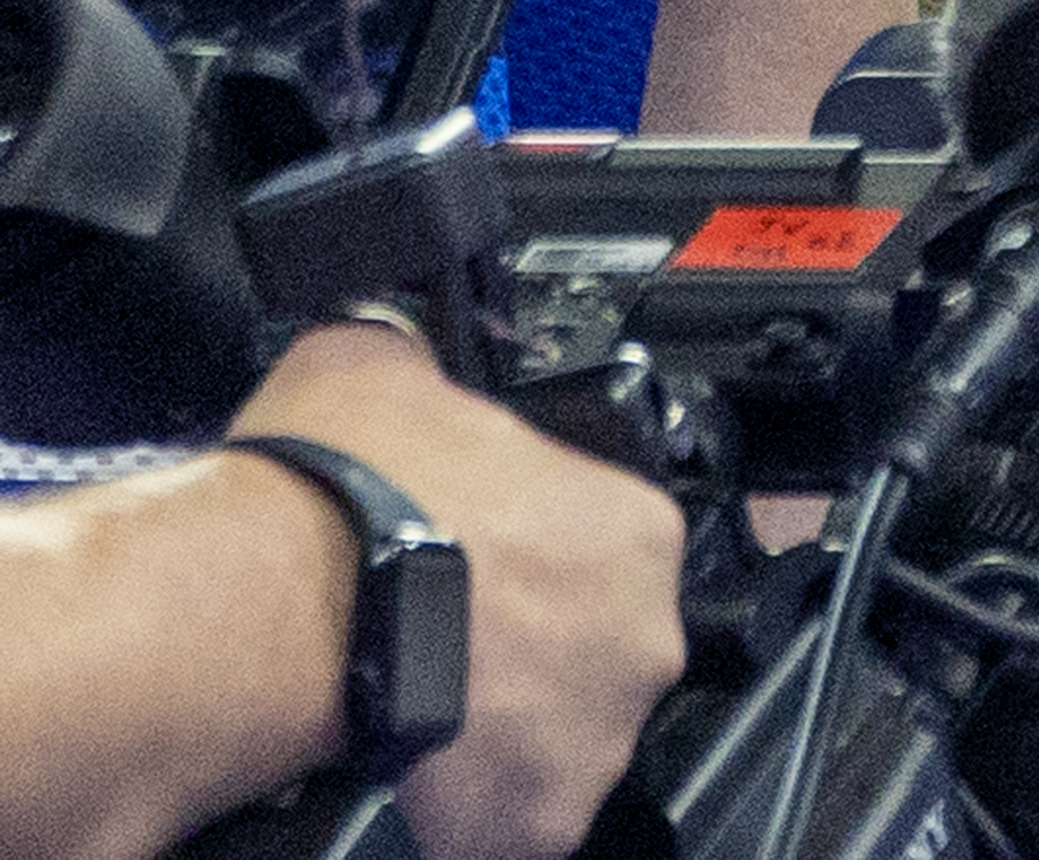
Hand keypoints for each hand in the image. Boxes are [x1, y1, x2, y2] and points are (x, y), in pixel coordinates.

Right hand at [231, 320, 687, 859]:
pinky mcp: (536, 821)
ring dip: (500, 726)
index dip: (534, 554)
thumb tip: (401, 352)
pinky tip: (408, 773)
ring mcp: (596, 734)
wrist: (272, 606)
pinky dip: (466, 809)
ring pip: (559, 735)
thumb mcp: (382, 367)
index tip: (478, 562)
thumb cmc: (338, 494)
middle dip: (526, 644)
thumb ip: (423, 370)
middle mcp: (640, 632)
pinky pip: (512, 821)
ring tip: (413, 703)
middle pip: (592, 643)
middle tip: (441, 634)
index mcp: (631, 525)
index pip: (605, 544)